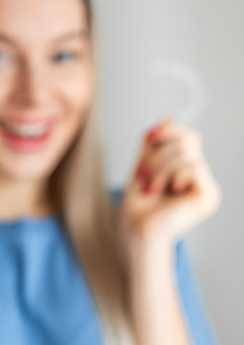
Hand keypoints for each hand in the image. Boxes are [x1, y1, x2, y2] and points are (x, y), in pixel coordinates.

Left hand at [118, 116, 221, 248]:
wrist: (136, 228)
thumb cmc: (138, 202)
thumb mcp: (144, 163)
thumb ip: (155, 143)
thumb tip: (168, 116)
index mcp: (187, 169)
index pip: (188, 136)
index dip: (170, 131)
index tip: (150, 136)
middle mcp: (200, 176)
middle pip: (188, 140)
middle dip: (159, 154)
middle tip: (143, 175)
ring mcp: (206, 186)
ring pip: (187, 152)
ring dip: (160, 168)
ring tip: (151, 186)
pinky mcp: (209, 195)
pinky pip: (195, 165)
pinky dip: (172, 174)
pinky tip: (167, 190)